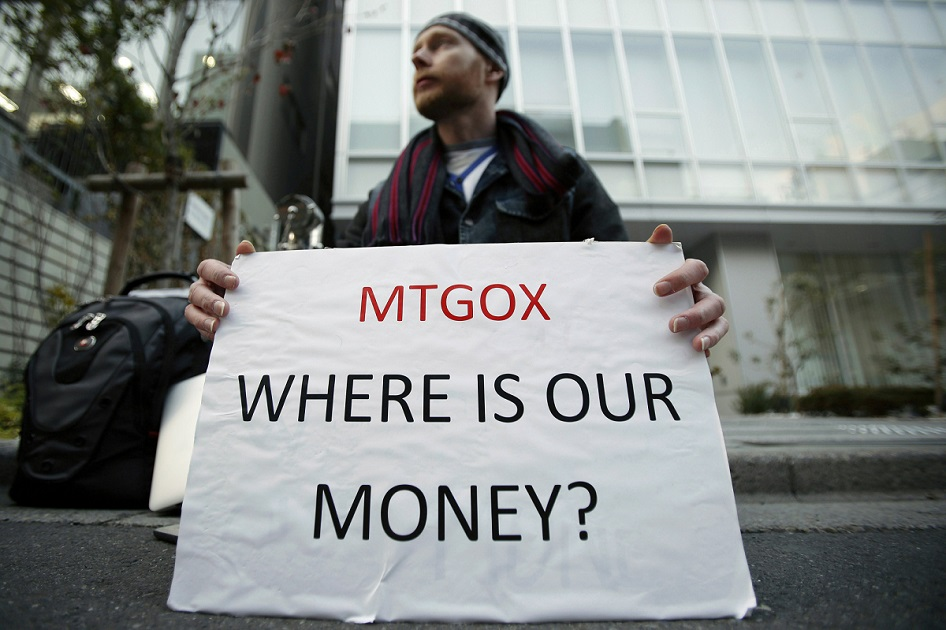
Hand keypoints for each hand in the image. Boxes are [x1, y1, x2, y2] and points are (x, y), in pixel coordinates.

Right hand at [184, 240, 255, 339]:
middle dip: (210, 301)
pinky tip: (218, 334)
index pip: (207, 268)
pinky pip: (199, 328)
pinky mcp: (202, 324)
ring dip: (203, 319)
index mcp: (211, 273)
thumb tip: (245, 245)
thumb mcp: (248, 274)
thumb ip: (247, 260)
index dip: (218, 274)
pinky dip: (207, 331)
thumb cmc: (245, 287)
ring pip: (192, 311)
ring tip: (217, 325)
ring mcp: (199, 307)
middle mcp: (202, 289)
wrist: (248, 309)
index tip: (235, 282)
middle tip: (225, 309)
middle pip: (197, 292)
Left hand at [647, 224, 728, 354]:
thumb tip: (663, 229)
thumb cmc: (650, 285)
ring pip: (719, 325)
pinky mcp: (702, 339)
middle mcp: (703, 296)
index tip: (657, 290)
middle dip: (696, 313)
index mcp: (691, 277)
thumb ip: (654, 250)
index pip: (696, 269)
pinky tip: (696, 358)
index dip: (680, 278)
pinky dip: (706, 353)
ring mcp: (707, 319)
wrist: (643, 309)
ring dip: (710, 335)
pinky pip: (711, 347)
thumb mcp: (648, 268)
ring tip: (696, 346)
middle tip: (672, 325)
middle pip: (713, 302)